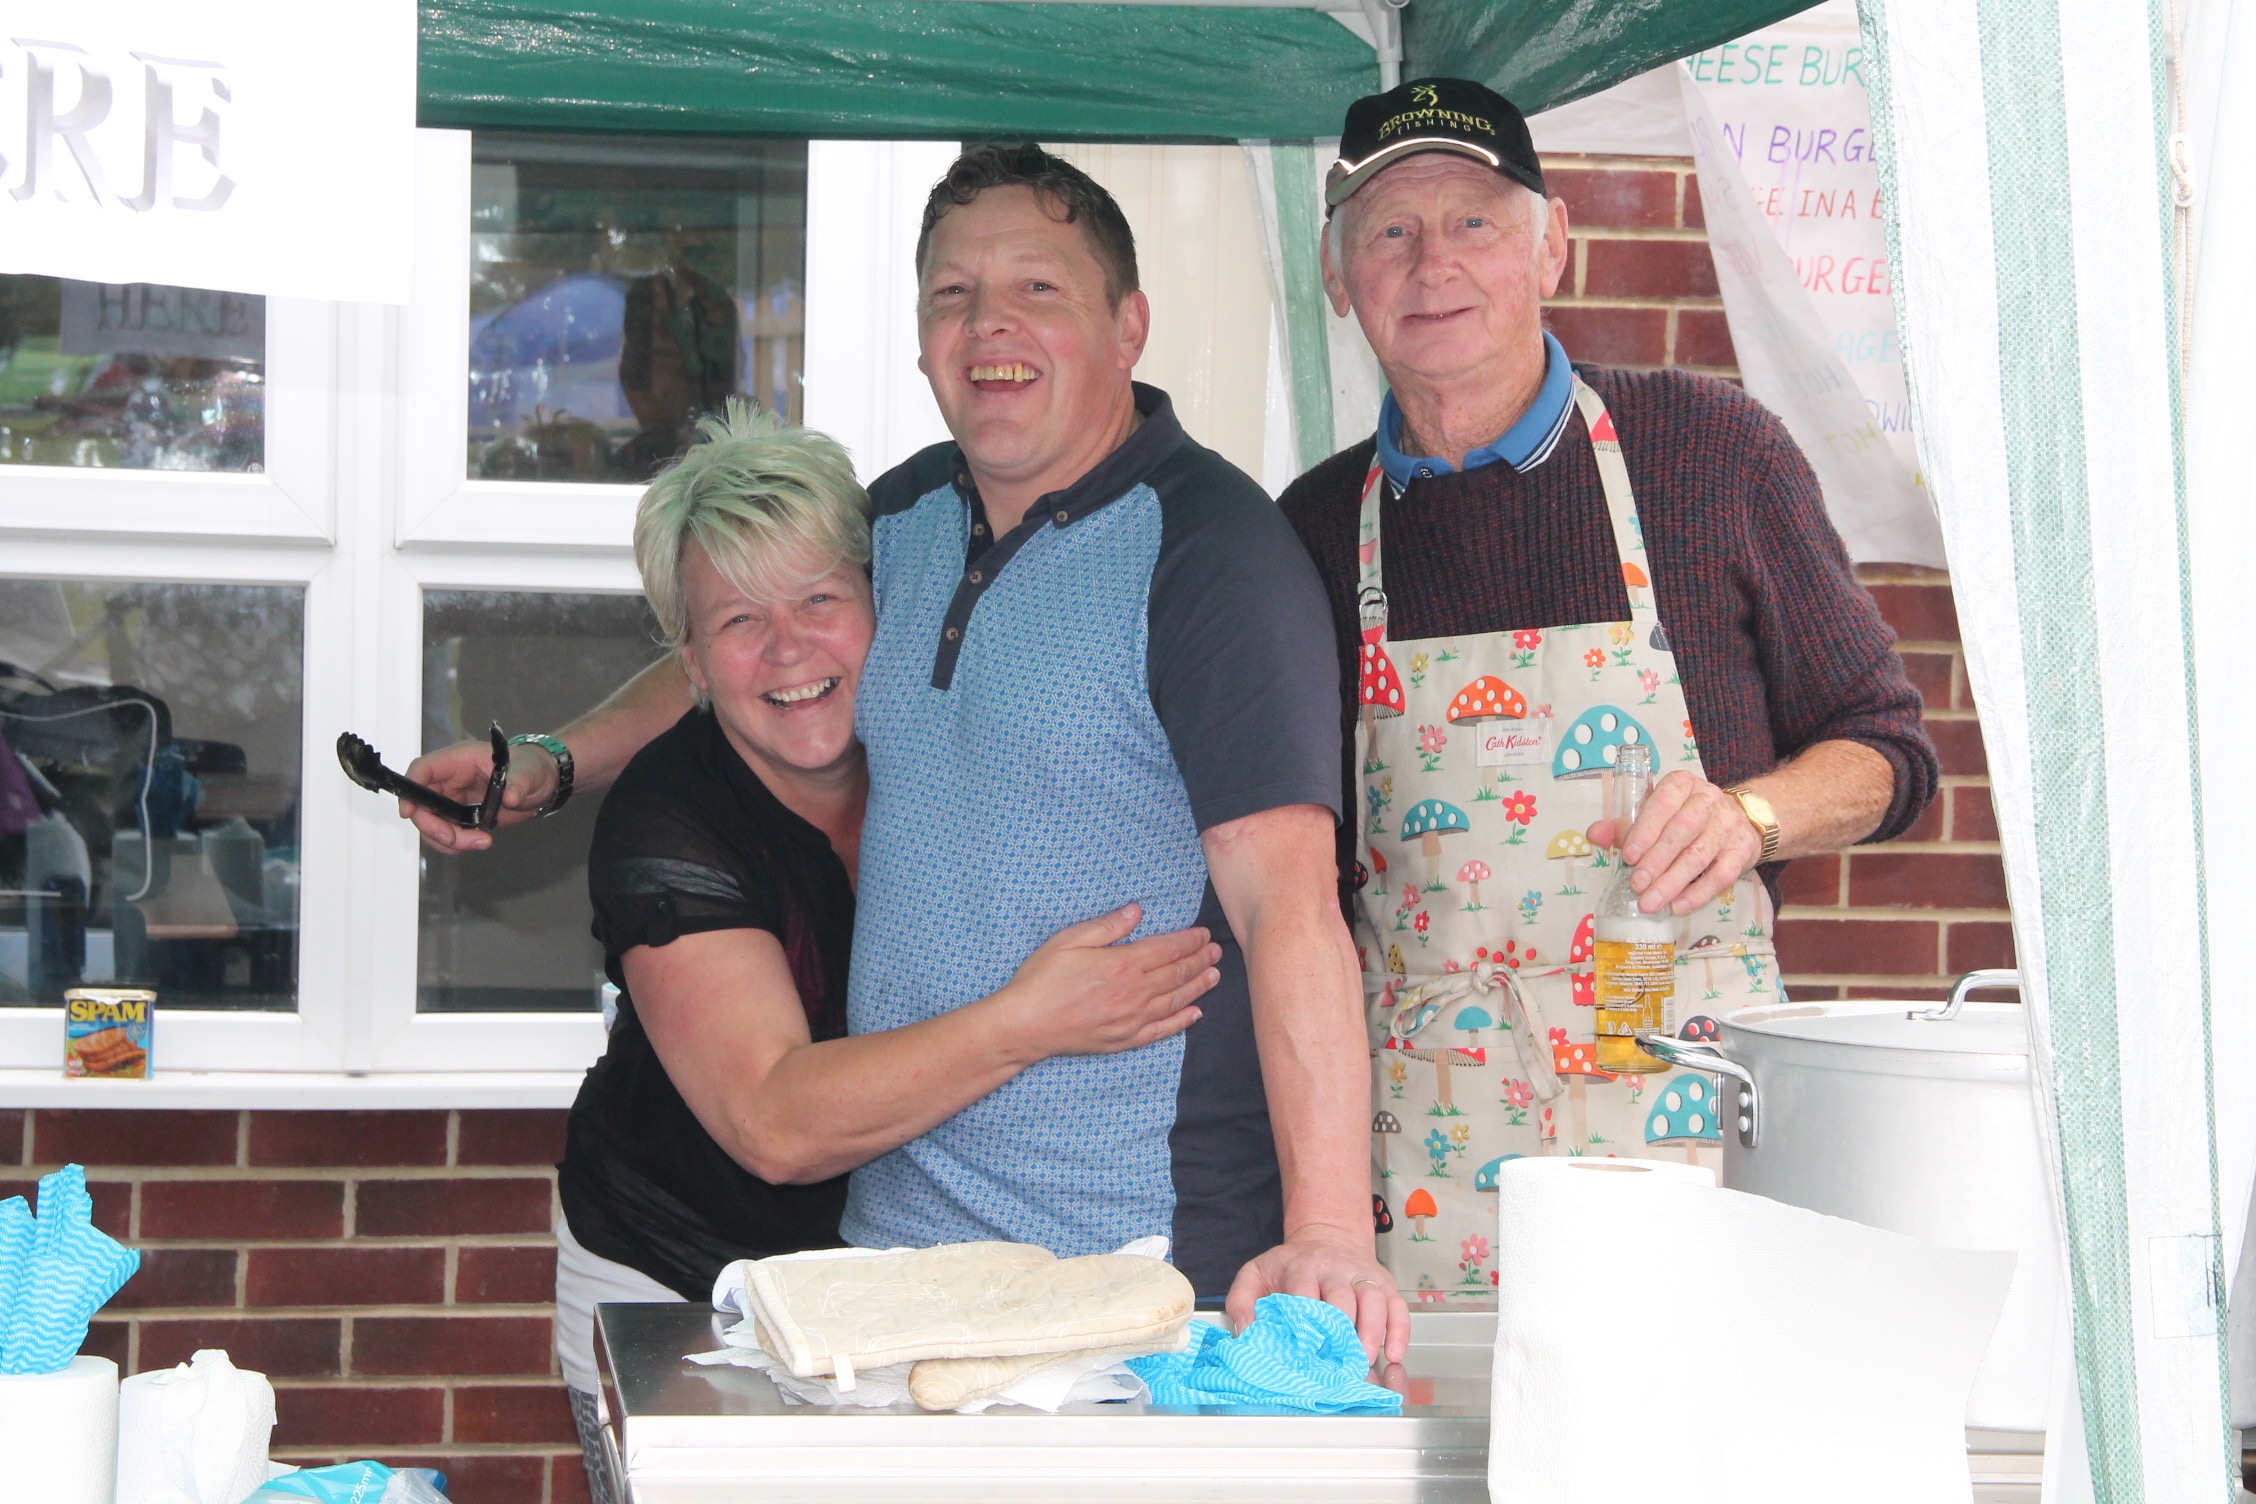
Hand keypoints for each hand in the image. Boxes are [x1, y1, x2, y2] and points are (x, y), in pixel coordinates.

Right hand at [396, 739, 558, 853]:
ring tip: (482, 842)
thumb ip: (519, 783)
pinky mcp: (461, 817)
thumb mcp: (529, 773)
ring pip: (432, 824)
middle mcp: (450, 780)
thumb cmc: (532, 768)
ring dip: (449, 841)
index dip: (410, 790)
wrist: (541, 785)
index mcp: (459, 760)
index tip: (408, 813)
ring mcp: (453, 800)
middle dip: (434, 827)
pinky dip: (457, 844)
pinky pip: (447, 834)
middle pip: (422, 804)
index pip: (423, 770)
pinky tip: (480, 842)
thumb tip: (512, 797)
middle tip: (457, 841)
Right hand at [995, 904, 1220, 1059]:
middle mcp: (1134, 993)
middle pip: (1177, 974)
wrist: (1025, 1025)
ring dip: (1198, 987)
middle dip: (1200, 960)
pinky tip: (1195, 1015)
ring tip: (1215, 976)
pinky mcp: (1123, 1040)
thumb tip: (1137, 910)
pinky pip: (1161, 1031)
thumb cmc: (1042, 978)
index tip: (1204, 934)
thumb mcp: (1070, 940)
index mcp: (1123, 964)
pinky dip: (1181, 1022)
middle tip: (1217, 951)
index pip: (1167, 949)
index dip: (1189, 941)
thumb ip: (1108, 926)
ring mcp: (1131, 1020)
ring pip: (1175, 1001)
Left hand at [1226, 1225, 1408, 1366]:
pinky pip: (1398, 1305)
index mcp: (1301, 1267)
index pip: (1305, 1293)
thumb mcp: (1255, 1274)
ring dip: (1372, 1332)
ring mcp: (1362, 1275)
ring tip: (1365, 1360)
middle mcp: (1335, 1269)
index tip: (1304, 1350)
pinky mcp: (1384, 1284)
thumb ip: (1241, 1301)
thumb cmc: (1290, 1266)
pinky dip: (1400, 1330)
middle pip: (1342, 1298)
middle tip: (1337, 1363)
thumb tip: (1246, 1333)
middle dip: (1341, 1331)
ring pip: (1373, 1300)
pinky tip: (1395, 1352)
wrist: (1327, 1238)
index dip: (1306, 1322)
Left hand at [1585, 771, 1760, 915]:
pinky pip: (1721, 875)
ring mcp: (1728, 825)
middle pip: (1682, 831)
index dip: (1645, 830)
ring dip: (1673, 882)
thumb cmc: (1685, 815)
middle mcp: (1708, 800)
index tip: (1629, 856)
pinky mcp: (1742, 850)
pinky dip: (1698, 893)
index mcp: (1682, 784)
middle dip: (1656, 860)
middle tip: (1637, 885)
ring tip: (1651, 902)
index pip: (1663, 802)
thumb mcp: (1656, 812)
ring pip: (1700, 856)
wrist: (1740, 818)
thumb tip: (1594, 835)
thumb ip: (1625, 824)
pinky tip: (1678, 906)